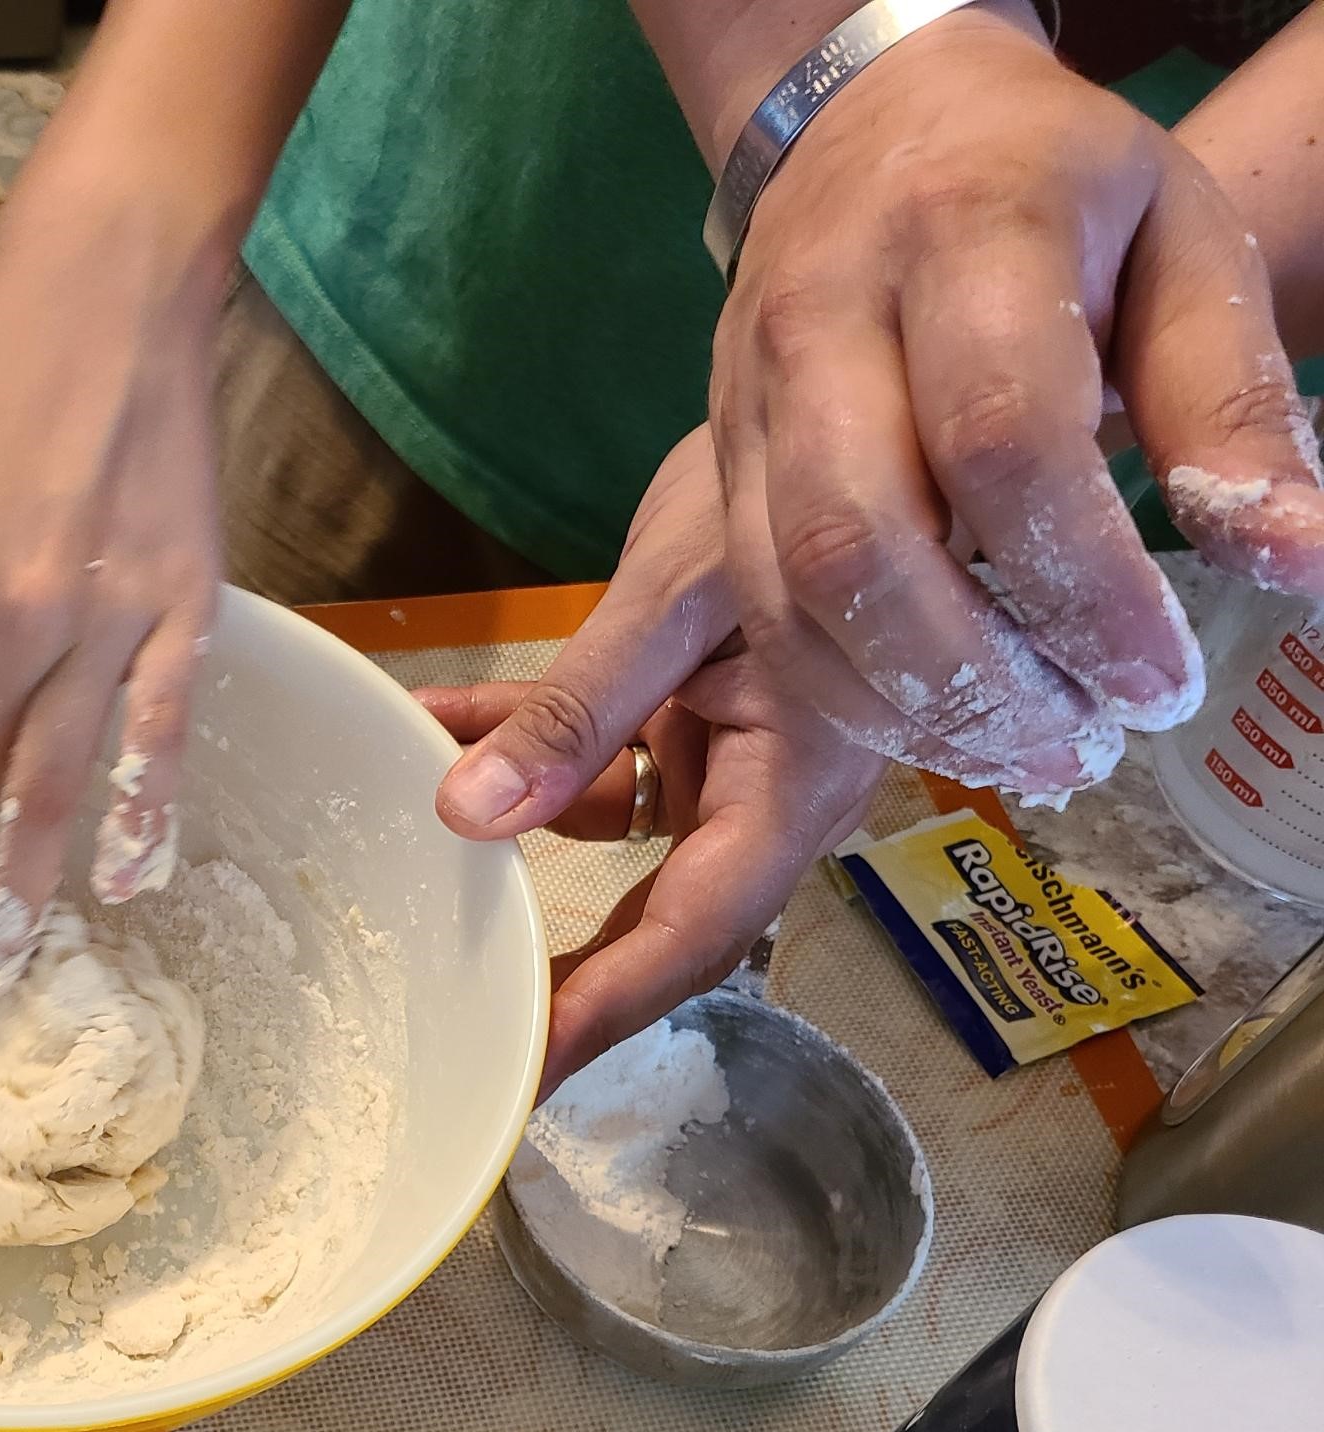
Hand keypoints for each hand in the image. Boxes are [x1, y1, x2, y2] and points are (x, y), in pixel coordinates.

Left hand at [429, 428, 888, 1093]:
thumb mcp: (680, 593)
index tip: (522, 1071)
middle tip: (454, 1015)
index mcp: (800, 784)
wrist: (855, 373)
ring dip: (509, 820)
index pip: (690, 933)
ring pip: (610, 823)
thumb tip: (463, 816)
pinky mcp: (698, 700)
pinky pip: (599, 745)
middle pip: (654, 909)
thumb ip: (578, 710)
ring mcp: (735, 746)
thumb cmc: (808, 473)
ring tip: (400, 836)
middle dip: (553, 957)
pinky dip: (519, 737)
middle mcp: (773, 785)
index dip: (604, 1009)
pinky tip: (430, 723)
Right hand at [708, 7, 1323, 798]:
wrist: (873, 128)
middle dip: (973, 679)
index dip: (1083, 587)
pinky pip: (757, 611)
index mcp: (963, 233)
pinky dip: (845, 694)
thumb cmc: (1055, 188)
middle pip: (857, 538)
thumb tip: (1293, 560)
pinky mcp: (713, 468)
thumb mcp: (1181, 245)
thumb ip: (1228, 400)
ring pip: (788, 594)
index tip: (1161, 682)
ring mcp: (746, 399)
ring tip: (1024, 754)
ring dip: (906, 707)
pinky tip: (937, 724)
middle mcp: (823, 320)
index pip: (1001, 440)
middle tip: (1082, 749)